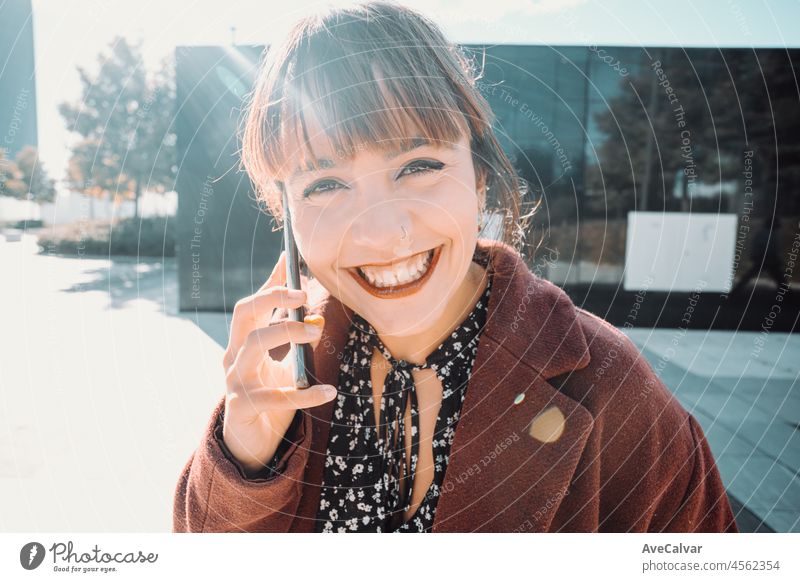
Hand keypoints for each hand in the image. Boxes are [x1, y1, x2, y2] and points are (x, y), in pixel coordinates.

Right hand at [221, 251, 335, 472]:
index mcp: (241, 344)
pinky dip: (305, 393)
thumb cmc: (267, 396)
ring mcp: (235, 382)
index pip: (251, 305)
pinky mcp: (244, 407)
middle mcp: (233, 358)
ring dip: (287, 332)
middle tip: (304, 295)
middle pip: (244, 315)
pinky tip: (329, 391)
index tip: (291, 261)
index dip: (271, 284)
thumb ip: (290, 339)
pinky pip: (276, 396)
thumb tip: (312, 310)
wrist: (249, 445)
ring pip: (254, 346)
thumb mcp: (280, 363)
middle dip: (272, 298)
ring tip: (317, 331)